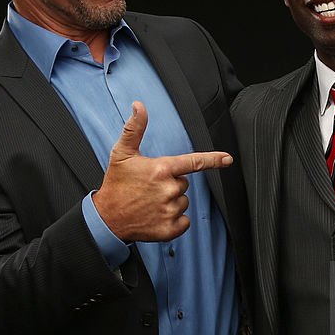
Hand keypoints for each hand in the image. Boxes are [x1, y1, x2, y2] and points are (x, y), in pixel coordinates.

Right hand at [92, 101, 232, 241]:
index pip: (193, 162)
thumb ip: (134, 128)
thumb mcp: (122, 153)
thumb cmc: (116, 184)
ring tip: (150, 202)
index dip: (213, 160)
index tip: (227, 159)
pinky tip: (156, 216)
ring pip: (183, 202)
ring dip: (171, 202)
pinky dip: (174, 221)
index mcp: (161, 169)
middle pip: (184, 183)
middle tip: (150, 188)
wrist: (107, 218)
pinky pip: (184, 222)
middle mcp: (168, 190)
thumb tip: (139, 106)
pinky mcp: (169, 229)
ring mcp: (169, 210)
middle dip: (170, 184)